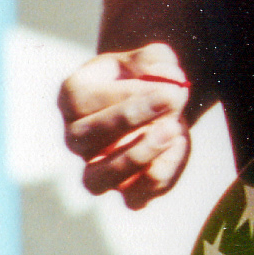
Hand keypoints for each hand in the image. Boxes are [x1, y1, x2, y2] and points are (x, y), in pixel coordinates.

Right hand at [58, 42, 193, 207]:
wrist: (160, 107)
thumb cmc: (147, 78)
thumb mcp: (151, 57)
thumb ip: (156, 59)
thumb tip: (166, 77)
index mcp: (73, 97)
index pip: (82, 100)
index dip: (126, 94)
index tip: (166, 86)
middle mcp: (77, 137)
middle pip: (83, 138)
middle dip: (131, 117)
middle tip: (172, 98)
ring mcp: (97, 168)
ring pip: (96, 179)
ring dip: (136, 156)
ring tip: (173, 129)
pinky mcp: (125, 190)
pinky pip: (134, 197)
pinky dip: (160, 175)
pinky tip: (180, 144)